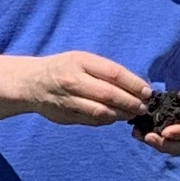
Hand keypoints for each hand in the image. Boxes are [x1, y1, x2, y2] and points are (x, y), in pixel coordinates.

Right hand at [19, 52, 156, 126]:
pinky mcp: (66, 116)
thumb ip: (105, 71)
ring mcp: (68, 100)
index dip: (134, 84)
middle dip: (131, 102)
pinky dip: (107, 120)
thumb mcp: (82, 60)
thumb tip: (136, 85)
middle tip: (143, 107)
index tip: (147, 92)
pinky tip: (115, 117)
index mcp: (80, 61)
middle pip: (109, 94)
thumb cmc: (64, 68)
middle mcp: (73, 80)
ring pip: (101, 111)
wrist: (32, 82)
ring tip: (132, 114)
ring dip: (121, 114)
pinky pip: (92, 120)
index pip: (114, 73)